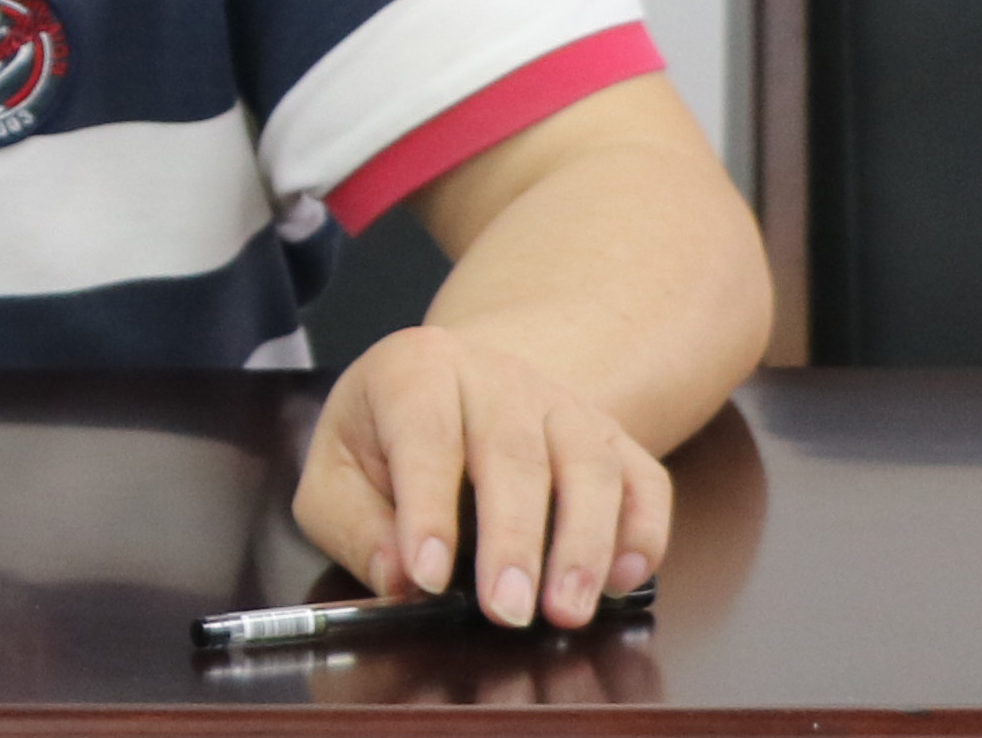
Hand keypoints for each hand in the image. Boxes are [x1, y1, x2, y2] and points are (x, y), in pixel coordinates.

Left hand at [293, 326, 669, 630]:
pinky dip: (643, 530)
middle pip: (514, 451)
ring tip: (566, 611)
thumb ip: (353, 525)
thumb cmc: (388, 438)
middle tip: (506, 612)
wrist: (459, 384)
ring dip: (583, 542)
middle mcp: (496, 376)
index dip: (427, 507)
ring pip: (589, 462)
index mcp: (417, 370)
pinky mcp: (611, 438)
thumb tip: (398, 580)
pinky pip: (644, 479)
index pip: (425, 432)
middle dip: (513, 538)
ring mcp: (562, 402)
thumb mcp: (337, 471)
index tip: (426, 576)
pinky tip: (623, 579)